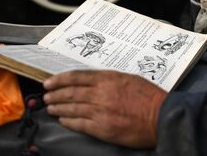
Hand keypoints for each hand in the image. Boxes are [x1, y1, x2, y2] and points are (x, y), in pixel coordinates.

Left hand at [43, 70, 166, 147]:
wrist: (160, 117)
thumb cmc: (149, 97)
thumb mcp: (129, 79)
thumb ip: (110, 79)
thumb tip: (95, 80)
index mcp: (108, 78)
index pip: (77, 77)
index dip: (60, 79)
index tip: (50, 82)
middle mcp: (101, 93)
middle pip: (71, 92)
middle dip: (55, 94)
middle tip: (46, 95)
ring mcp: (100, 111)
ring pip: (72, 108)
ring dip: (58, 107)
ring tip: (50, 107)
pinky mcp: (103, 128)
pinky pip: (80, 124)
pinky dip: (68, 121)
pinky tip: (62, 120)